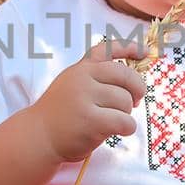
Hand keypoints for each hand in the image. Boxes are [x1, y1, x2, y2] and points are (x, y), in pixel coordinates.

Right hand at [31, 38, 146, 163]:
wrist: (38, 136)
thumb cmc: (61, 114)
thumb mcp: (73, 85)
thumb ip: (96, 78)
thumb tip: (133, 81)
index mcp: (81, 68)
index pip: (109, 49)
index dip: (130, 48)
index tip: (146, 52)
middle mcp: (83, 78)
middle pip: (127, 77)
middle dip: (138, 89)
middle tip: (136, 101)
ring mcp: (85, 98)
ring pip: (126, 101)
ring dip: (126, 114)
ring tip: (112, 120)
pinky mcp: (90, 120)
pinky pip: (124, 121)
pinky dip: (127, 128)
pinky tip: (119, 132)